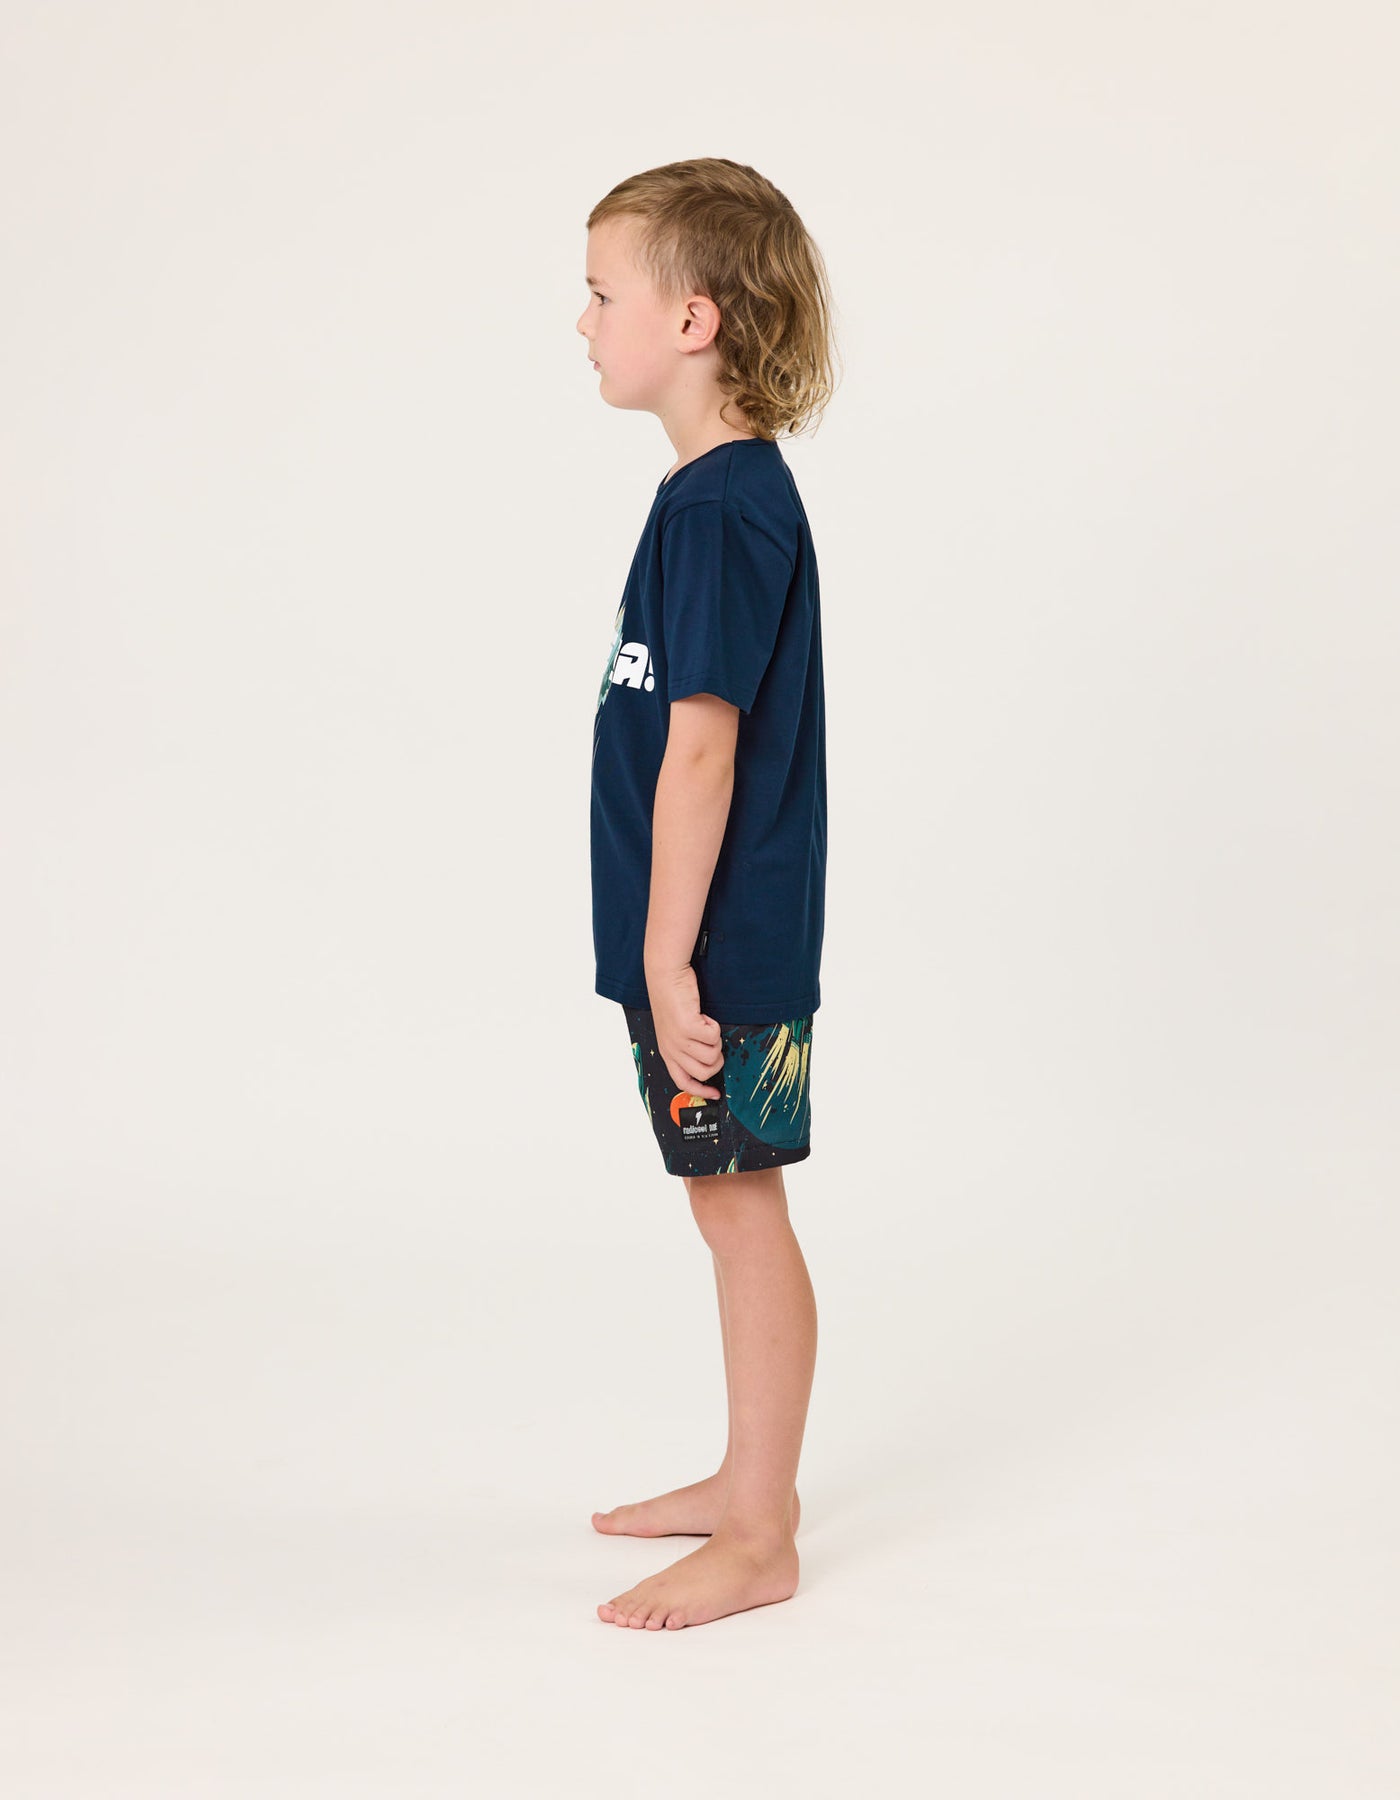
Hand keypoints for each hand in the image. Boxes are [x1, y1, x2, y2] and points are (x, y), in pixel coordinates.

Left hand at [646, 962, 723, 1099]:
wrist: (666, 976)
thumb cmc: (672, 1000)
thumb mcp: (674, 1030)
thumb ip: (686, 1047)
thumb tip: (708, 1061)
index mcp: (667, 1053)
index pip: (684, 1082)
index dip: (702, 1091)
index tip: (716, 1094)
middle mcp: (672, 1050)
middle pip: (705, 1072)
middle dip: (716, 1059)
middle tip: (712, 1042)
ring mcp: (679, 1040)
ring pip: (713, 1055)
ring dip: (715, 1040)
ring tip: (705, 1025)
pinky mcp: (688, 1027)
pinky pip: (714, 1036)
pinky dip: (715, 1026)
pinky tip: (704, 1016)